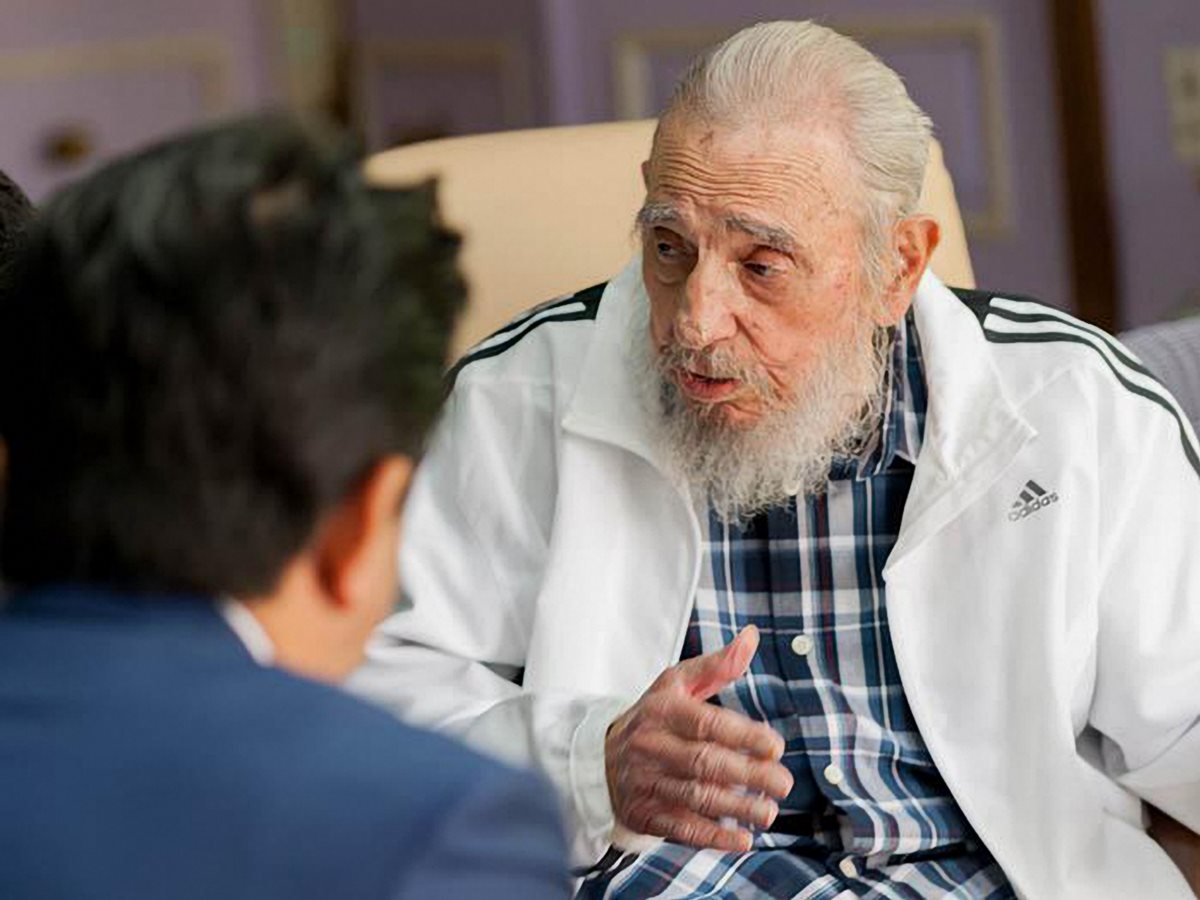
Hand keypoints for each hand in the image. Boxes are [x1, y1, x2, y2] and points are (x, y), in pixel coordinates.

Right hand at [604, 625, 792, 850]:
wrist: (599, 757)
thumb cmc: (654, 716)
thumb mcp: (677, 684)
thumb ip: (717, 665)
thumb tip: (752, 636)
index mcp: (662, 710)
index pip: (706, 723)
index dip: (743, 735)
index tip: (775, 747)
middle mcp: (650, 746)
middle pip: (703, 762)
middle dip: (747, 774)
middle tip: (783, 783)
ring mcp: (644, 781)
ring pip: (695, 796)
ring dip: (736, 807)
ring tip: (769, 812)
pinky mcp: (643, 812)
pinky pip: (679, 827)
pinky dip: (712, 836)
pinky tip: (741, 838)